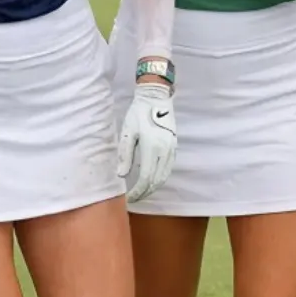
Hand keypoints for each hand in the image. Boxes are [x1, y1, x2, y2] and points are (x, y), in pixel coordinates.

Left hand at [117, 79, 176, 202]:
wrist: (156, 98)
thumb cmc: (139, 113)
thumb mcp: (128, 132)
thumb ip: (125, 154)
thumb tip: (121, 175)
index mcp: (152, 148)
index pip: (146, 178)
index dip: (137, 191)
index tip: (129, 198)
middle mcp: (165, 151)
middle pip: (156, 181)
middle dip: (145, 192)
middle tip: (134, 198)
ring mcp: (171, 149)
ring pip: (164, 176)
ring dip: (153, 187)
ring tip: (142, 192)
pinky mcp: (174, 146)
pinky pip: (168, 169)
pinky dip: (160, 178)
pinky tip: (152, 180)